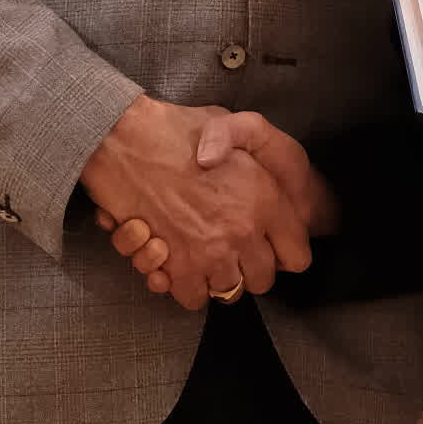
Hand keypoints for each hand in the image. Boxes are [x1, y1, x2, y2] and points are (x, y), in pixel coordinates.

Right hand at [77, 98, 313, 310]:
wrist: (124, 140)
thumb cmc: (175, 128)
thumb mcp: (232, 125)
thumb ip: (257, 152)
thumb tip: (271, 177)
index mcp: (266, 198)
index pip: (298, 256)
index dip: (283, 253)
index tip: (269, 246)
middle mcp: (243, 231)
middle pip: (263, 280)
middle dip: (249, 269)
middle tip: (231, 250)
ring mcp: (210, 253)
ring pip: (228, 291)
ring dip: (216, 277)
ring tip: (202, 254)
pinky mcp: (176, 266)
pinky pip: (193, 297)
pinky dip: (185, 286)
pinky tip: (178, 262)